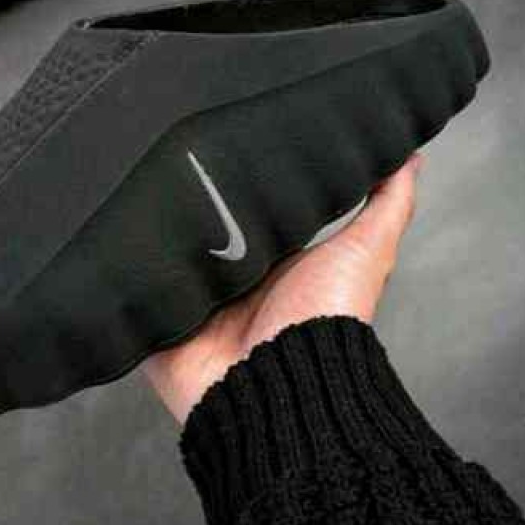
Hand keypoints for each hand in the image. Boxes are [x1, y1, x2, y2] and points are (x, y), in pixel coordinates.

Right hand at [143, 154, 422, 422]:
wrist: (283, 383)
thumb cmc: (326, 320)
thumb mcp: (365, 250)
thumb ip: (385, 204)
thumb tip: (410, 156)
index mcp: (268, 264)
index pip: (242, 213)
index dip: (234, 183)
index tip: (221, 141)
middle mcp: (229, 284)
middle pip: (198, 234)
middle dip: (187, 205)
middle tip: (170, 160)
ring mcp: (191, 305)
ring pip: (159, 259)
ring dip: (151, 238)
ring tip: (134, 192)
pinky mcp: (158, 327)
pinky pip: (130, 295)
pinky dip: (122, 276)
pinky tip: (113, 242)